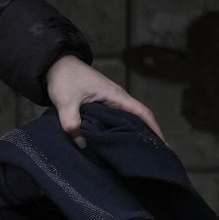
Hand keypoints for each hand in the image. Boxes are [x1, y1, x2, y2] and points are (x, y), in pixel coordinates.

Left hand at [45, 55, 162, 144]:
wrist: (56, 64)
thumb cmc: (64, 78)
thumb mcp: (65, 103)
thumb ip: (72, 124)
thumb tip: (82, 145)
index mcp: (115, 95)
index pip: (142, 112)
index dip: (154, 128)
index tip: (162, 144)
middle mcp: (117, 97)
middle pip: (138, 118)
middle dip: (147, 134)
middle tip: (151, 155)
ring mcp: (110, 100)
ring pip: (127, 118)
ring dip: (133, 132)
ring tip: (136, 152)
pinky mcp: (101, 102)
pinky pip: (116, 118)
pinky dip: (119, 129)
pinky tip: (116, 142)